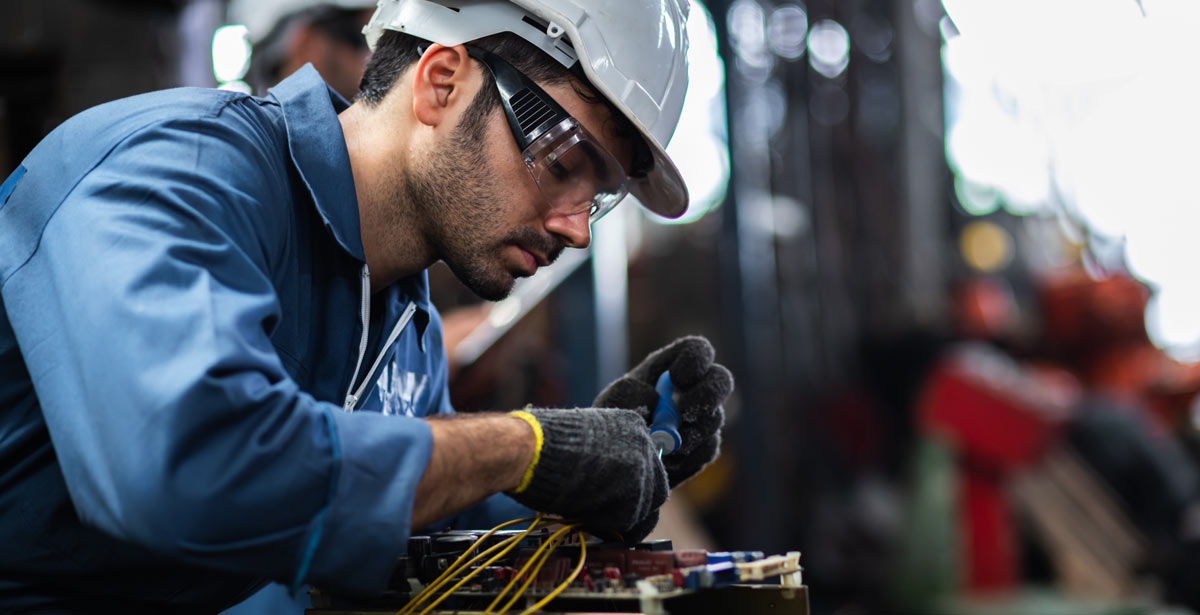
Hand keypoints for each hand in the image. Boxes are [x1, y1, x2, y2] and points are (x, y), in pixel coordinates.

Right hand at [507, 408, 667, 542]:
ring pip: (644, 508)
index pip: (646, 464)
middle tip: (608, 517)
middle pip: (656, 488)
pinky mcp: (636, 494)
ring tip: (589, 516)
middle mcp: (644, 443)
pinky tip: (586, 516)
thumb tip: (607, 485)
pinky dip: (609, 525)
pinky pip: (630, 521)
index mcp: (631, 424)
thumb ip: (604, 458)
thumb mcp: (583, 441)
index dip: (631, 486)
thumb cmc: (543, 445)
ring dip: (618, 517)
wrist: (531, 450)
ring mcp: (643, 468)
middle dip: (635, 506)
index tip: (614, 497)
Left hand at [593, 336, 733, 487]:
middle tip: (684, 415)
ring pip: (714, 419)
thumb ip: (629, 393)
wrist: (616, 459)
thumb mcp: (612, 401)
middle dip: (708, 397)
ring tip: (658, 446)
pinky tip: (664, 461)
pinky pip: (708, 449)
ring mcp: (703, 418)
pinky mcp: (704, 446)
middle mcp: (693, 388)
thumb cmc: (613, 420)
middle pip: (721, 380)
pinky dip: (686, 457)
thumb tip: (656, 400)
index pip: (698, 351)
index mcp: (671, 367)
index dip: (696, 361)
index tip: (678, 379)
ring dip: (689, 434)